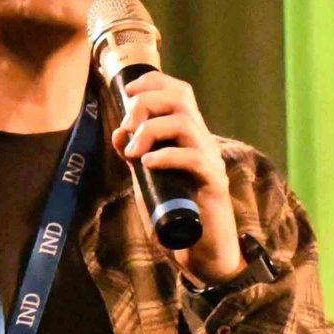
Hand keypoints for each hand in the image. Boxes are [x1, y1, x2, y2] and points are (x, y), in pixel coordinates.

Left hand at [112, 73, 242, 283]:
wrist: (202, 252)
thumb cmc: (177, 215)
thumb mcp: (148, 179)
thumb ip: (136, 156)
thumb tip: (119, 134)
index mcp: (189, 136)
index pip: (179, 91)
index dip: (154, 82)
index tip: (128, 91)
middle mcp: (203, 141)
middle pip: (182, 97)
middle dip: (148, 102)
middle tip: (128, 127)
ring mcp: (210, 160)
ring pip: (185, 122)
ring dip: (151, 129)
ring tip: (134, 151)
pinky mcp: (214, 182)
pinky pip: (192, 157)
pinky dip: (166, 155)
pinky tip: (147, 164)